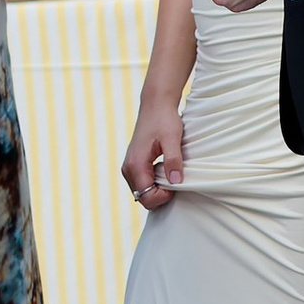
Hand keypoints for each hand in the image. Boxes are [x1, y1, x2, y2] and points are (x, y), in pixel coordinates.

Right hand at [122, 91, 187, 207]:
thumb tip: (176, 182)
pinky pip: (142, 184)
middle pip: (143, 198)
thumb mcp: (172, 139)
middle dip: (161, 194)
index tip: (176, 181)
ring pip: (143, 192)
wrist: (155, 104)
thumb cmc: (164, 119)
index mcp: (136, 165)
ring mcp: (128, 167)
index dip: (164, 196)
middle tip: (175, 177)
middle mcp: (128, 169)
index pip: (147, 197)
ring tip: (170, 172)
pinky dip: (154, 183)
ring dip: (158, 189)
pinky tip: (164, 170)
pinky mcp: (133, 165)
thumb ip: (173, 160)